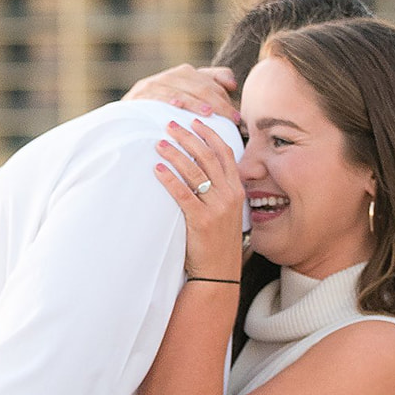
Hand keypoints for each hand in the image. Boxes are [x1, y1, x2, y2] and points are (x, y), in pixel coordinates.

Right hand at [123, 64, 239, 123]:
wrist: (123, 126)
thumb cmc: (162, 121)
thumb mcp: (187, 108)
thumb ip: (208, 94)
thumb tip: (233, 84)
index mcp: (184, 77)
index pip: (210, 79)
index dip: (225, 94)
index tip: (237, 116)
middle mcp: (171, 76)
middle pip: (199, 83)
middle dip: (218, 101)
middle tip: (232, 119)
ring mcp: (154, 83)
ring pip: (180, 88)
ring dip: (195, 100)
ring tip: (209, 113)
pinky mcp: (140, 93)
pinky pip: (157, 94)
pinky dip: (167, 98)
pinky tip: (177, 106)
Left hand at [154, 118, 244, 281]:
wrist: (219, 273)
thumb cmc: (219, 243)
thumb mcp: (228, 213)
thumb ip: (221, 192)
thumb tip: (206, 172)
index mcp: (237, 191)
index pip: (225, 153)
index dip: (209, 134)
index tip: (195, 121)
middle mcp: (229, 196)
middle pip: (208, 156)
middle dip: (188, 136)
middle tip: (170, 125)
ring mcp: (216, 208)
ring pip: (194, 171)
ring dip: (175, 153)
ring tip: (159, 143)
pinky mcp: (201, 221)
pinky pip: (182, 194)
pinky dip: (169, 178)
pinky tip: (157, 169)